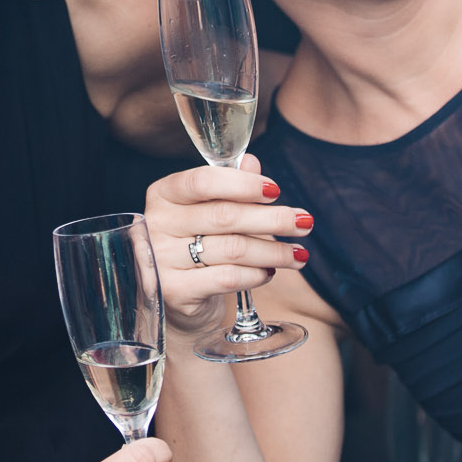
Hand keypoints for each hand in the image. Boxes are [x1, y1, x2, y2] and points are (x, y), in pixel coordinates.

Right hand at [144, 156, 310, 338]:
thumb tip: (251, 162)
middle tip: (304, 223)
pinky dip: (256, 274)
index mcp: (163, 194)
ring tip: (298, 254)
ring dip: (273, 251)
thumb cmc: (196, 245)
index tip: (275, 190)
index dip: (243, 184)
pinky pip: (227, 278)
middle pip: (224, 216)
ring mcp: (162, 260)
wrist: (177, 298)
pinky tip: (270, 272)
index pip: (202, 181)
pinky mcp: (174, 291)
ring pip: (232, 249)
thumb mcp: (208, 210)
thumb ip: (228, 185)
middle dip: (272, 219)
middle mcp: (157, 224)